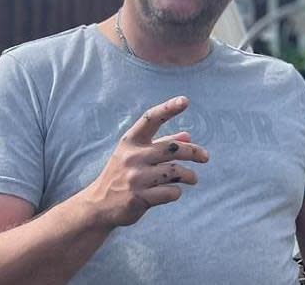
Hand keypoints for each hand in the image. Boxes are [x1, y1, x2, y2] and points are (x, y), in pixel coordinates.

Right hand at [82, 96, 209, 227]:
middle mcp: (132, 156)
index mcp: (131, 141)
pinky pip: (170, 192)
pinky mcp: (139, 198)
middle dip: (194, 152)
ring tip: (193, 178)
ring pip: (175, 171)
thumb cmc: (122, 174)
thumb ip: (161, 144)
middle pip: (173, 148)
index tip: (185, 100)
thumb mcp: (136, 154)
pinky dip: (176, 192)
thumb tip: (188, 136)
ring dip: (189, 175)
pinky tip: (174, 192)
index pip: (151, 119)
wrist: (99, 205)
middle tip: (205, 157)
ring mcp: (135, 178)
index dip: (168, 108)